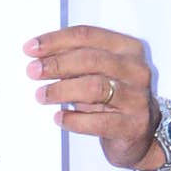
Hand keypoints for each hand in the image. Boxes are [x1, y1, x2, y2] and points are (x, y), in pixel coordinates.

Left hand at [26, 24, 156, 167]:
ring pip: (95, 87)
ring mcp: (137, 98)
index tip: (31, 48)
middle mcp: (136, 70)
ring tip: (41, 95)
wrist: (139, 134)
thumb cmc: (113, 99)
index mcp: (127, 49)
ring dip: (62, 90)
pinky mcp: (132, 125)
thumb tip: (39, 58)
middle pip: (90, 59)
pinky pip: (99, 121)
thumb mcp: (99, 74)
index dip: (56, 40)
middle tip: (33, 71)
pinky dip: (74, 120)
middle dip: (57, 64)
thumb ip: (76, 61)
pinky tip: (59, 118)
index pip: (87, 36)